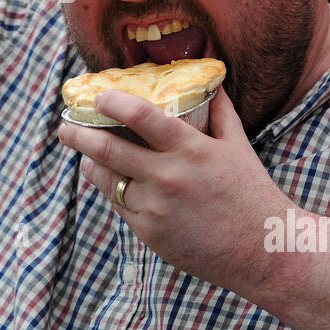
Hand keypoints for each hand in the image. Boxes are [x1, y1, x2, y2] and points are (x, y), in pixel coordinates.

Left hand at [57, 86, 289, 297]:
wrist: (264, 251)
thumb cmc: (252, 193)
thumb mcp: (239, 145)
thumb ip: (219, 110)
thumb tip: (210, 78)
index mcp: (190, 149)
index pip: (139, 115)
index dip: (111, 102)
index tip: (97, 95)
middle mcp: (167, 176)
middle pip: (105, 149)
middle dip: (77, 134)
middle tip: (65, 126)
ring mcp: (155, 208)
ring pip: (105, 180)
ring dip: (89, 164)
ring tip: (84, 155)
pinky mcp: (149, 233)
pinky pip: (120, 206)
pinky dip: (113, 191)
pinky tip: (114, 182)